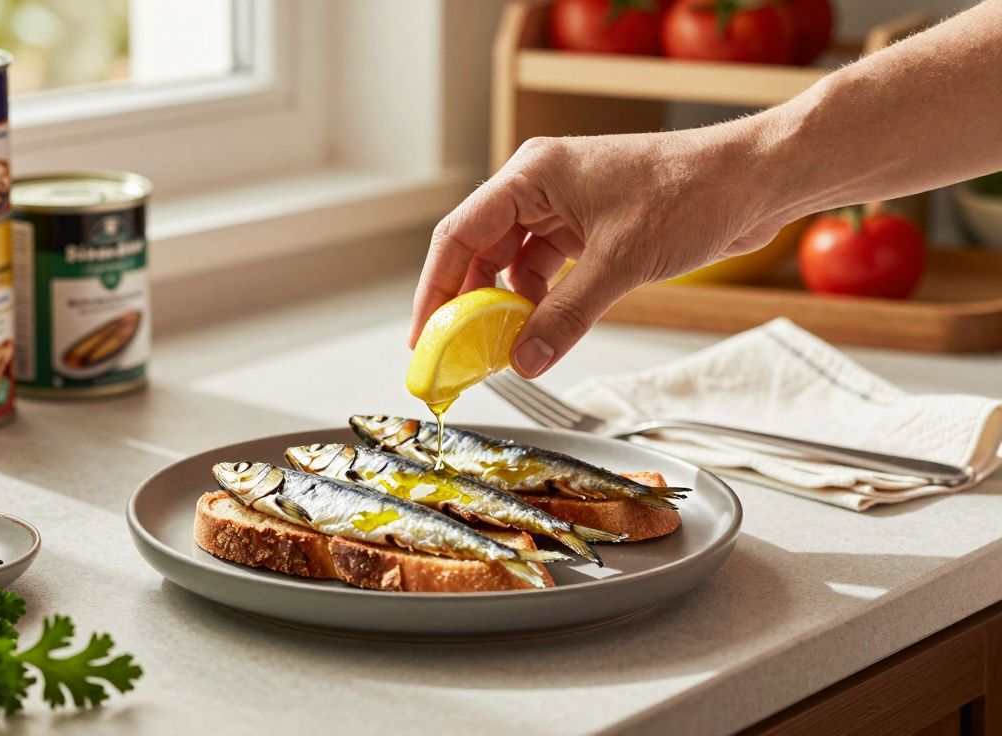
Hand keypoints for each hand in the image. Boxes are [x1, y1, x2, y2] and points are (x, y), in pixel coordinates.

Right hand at [410, 128, 793, 377]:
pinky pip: (547, 271)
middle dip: (468, 303)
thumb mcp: (620, 262)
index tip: (424, 336)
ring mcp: (565, 207)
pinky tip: (541, 332)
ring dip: (507, 307)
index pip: (460, 234)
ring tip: (501, 349)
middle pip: (480, 251)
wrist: (756, 180)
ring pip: (513, 264)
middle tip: (457, 353)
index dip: (435, 288)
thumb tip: (523, 360)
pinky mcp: (591, 229)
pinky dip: (541, 303)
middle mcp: (541, 186)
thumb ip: (566, 316)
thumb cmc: (693, 192)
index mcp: (533, 174)